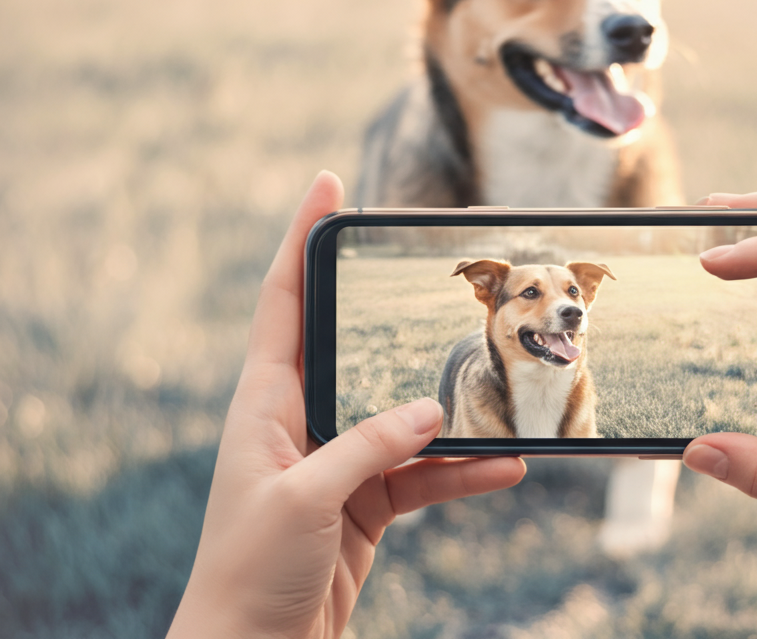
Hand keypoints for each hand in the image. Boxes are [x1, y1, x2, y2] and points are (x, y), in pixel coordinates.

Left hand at [168, 171, 525, 638]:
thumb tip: (433, 411)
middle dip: (396, 313)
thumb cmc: (249, 573)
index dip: (300, 238)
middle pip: (355, 346)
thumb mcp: (306, 499)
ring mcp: (334, 463)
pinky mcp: (362, 504)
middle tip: (449, 277)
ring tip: (507, 399)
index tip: (327, 184)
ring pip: (403, 417)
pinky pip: (422, 474)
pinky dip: (462, 471)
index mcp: (263, 403)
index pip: (282, 299)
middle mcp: (299, 422)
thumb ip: (370, 447)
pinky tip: (508, 468)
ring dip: (452, 414)